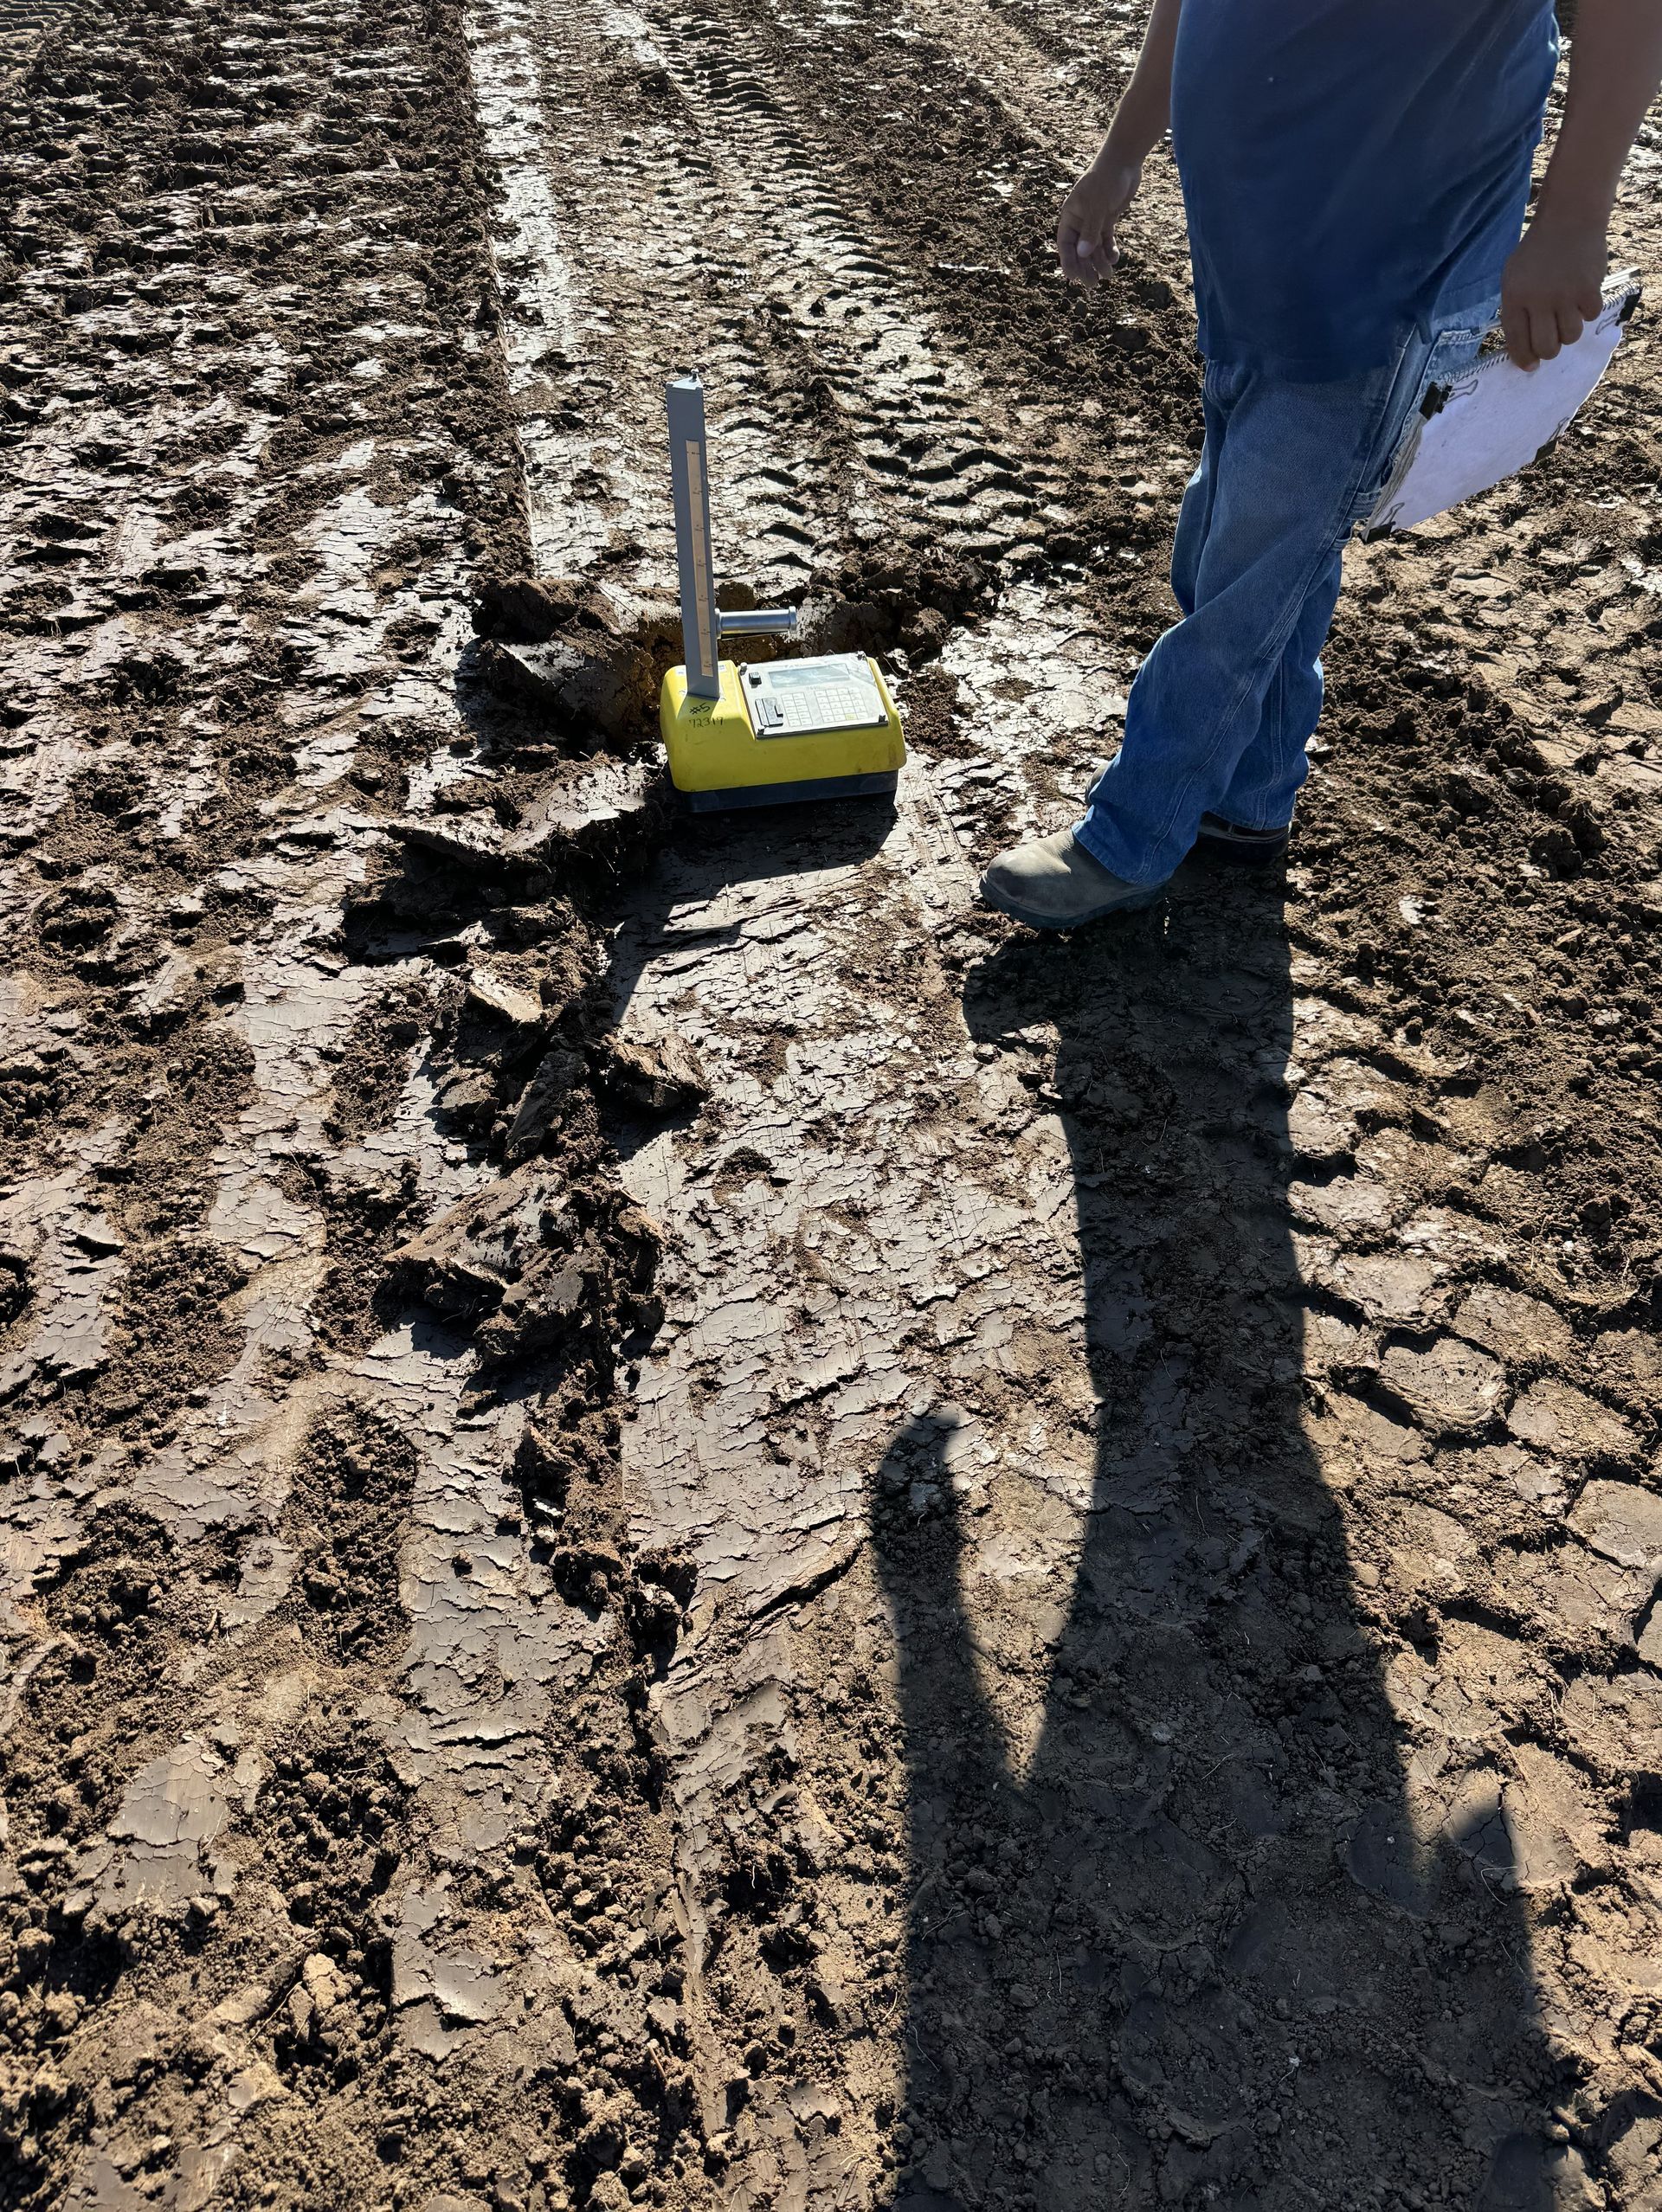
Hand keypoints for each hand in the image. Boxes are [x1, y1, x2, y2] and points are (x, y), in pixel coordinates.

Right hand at [1056, 156, 1142, 286]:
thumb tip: (1083, 255)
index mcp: (1071, 215)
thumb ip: (1091, 231)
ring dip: (1099, 262)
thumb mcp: (1097, 205)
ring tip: (1107, 277)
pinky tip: (1114, 259)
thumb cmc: (1106, 178)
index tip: (1073, 278)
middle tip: (1092, 285)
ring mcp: (1094, 219)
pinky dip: (1110, 249)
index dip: (1068, 261)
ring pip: (1094, 246)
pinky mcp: (1108, 217)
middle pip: (1080, 249)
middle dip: (1086, 267)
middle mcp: (1080, 219)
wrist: (1125, 160)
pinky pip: (1106, 239)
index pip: (1065, 243)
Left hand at [1500, 212, 1607, 367]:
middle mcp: (1539, 299)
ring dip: (1568, 332)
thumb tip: (1522, 347)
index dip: (1524, 359)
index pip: (1517, 340)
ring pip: (1570, 337)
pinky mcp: (1589, 289)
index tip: (1529, 367)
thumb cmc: (1537, 252)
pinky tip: (1581, 298)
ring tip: (1565, 316)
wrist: (1568, 220)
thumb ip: (1514, 309)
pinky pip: (1590, 317)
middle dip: (1547, 352)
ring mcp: (1566, 295)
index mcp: (1515, 296)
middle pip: (1546, 347)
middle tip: (1550, 344)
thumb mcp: (1512, 277)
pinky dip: (1586, 313)